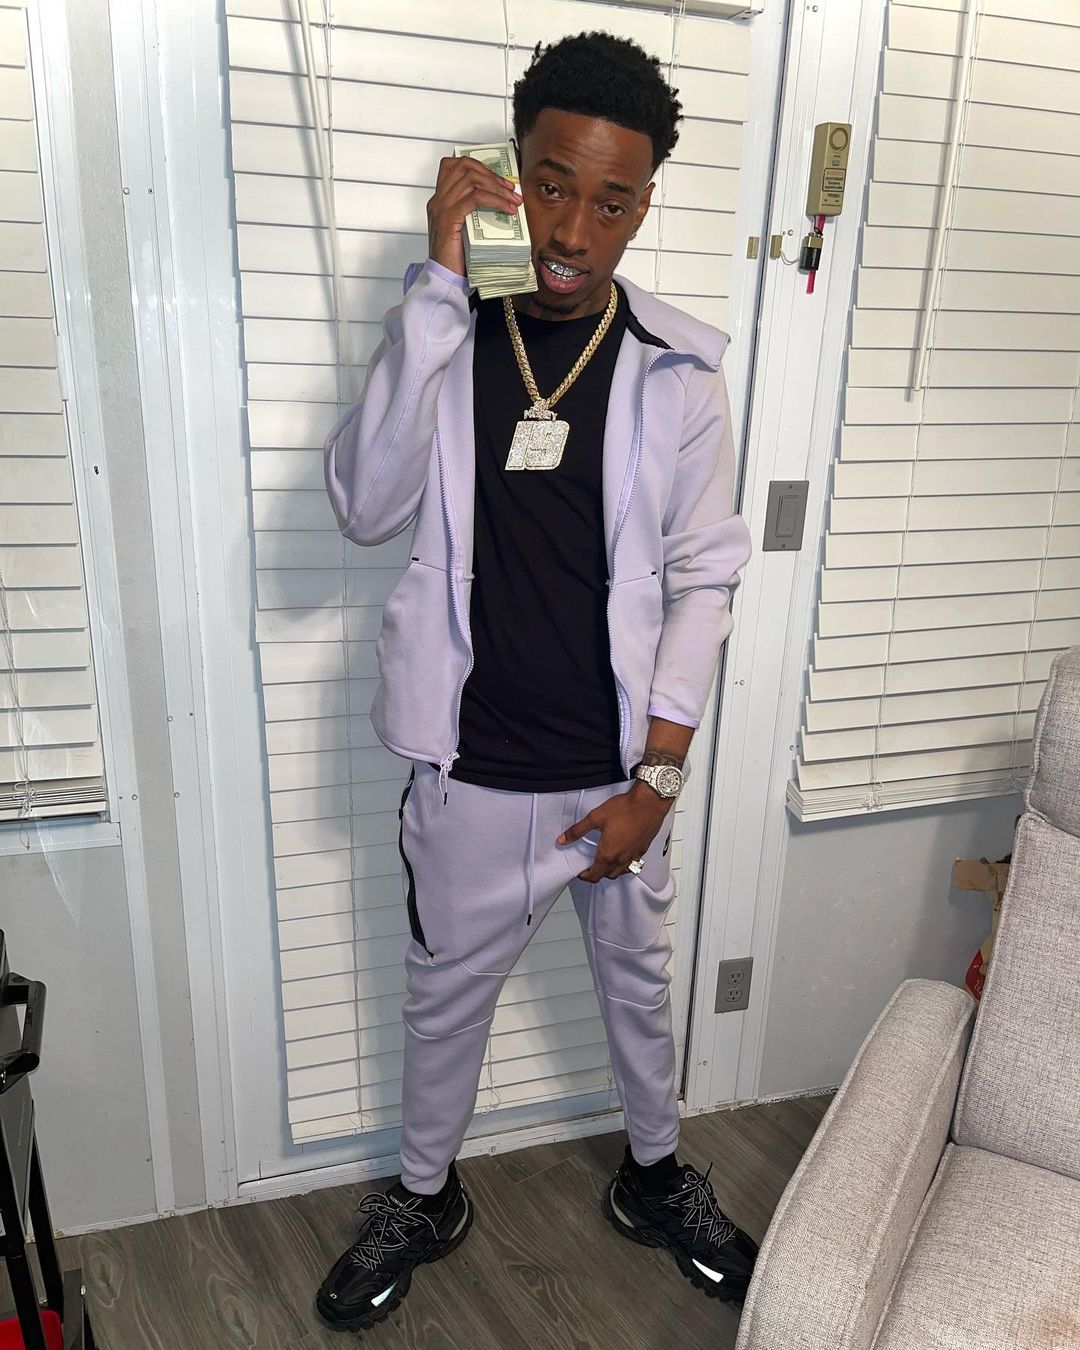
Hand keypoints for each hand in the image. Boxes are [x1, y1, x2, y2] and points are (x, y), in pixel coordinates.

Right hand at [427, 156, 522, 277]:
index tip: (497, 179)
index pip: (454, 165)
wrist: (443, 278)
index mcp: (440, 200)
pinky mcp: (448, 219)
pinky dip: (495, 200)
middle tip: (511, 189)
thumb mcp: (465, 229)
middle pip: (464, 167)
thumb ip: (473, 212)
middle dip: (492, 175)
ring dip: (497, 187)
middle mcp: (438, 200)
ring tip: (514, 199)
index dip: (478, 166)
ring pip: (471, 180)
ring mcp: (441, 208)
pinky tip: (508, 209)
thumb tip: (500, 200)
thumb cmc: (456, 258)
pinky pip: (474, 198)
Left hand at [558, 783, 671, 883]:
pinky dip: (623, 865)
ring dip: (610, 871)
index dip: (584, 876)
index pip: (594, 875)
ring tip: (604, 862)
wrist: (649, 803)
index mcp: (608, 854)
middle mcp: (621, 859)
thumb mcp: (596, 817)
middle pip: (606, 876)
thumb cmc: (625, 809)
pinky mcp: (642, 850)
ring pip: (620, 872)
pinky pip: (632, 864)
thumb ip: (578, 830)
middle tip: (590, 866)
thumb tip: (563, 839)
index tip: (580, 872)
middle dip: (596, 874)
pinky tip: (621, 854)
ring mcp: (633, 856)